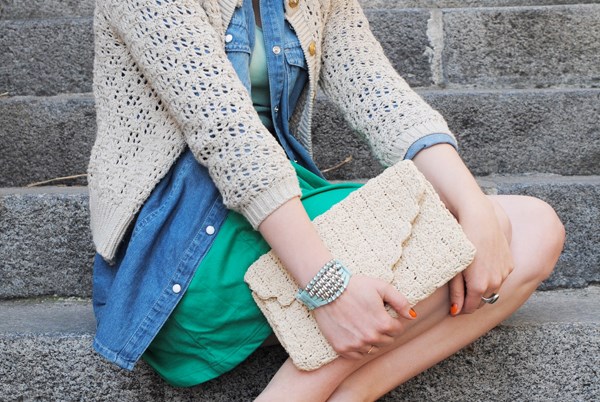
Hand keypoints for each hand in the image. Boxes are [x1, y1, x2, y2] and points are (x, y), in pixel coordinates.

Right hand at [312, 275, 415, 358]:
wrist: (326, 289)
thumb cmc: (354, 286)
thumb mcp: (381, 287)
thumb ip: (400, 301)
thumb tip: (412, 316)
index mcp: (383, 323)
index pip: (398, 330)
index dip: (392, 320)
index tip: (383, 313)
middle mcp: (370, 337)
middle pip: (386, 341)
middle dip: (383, 330)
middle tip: (372, 317)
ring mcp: (355, 344)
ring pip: (372, 349)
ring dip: (371, 340)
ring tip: (363, 324)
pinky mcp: (342, 348)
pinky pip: (357, 356)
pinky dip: (358, 348)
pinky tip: (354, 334)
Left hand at [449, 196, 513, 314]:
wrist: (479, 221)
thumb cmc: (461, 243)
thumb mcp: (454, 268)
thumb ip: (456, 292)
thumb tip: (455, 311)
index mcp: (479, 286)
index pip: (471, 308)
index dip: (462, 308)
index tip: (454, 304)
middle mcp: (495, 283)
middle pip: (483, 300)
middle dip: (472, 298)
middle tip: (461, 289)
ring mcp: (504, 274)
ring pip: (493, 289)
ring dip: (483, 287)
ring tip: (471, 273)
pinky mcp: (509, 264)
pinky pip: (500, 277)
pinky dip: (492, 275)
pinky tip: (483, 264)